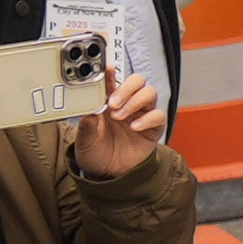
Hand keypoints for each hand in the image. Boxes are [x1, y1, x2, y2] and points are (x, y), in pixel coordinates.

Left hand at [69, 58, 171, 177]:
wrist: (109, 174)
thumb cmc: (97, 153)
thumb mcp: (84, 140)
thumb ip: (86, 126)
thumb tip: (89, 112)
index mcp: (109, 102)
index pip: (113, 80)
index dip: (111, 73)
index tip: (106, 69)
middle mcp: (128, 104)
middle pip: (137, 81)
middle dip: (126, 88)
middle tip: (113, 102)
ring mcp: (142, 115)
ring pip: (149, 93)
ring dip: (135, 101)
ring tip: (120, 116)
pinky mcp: (153, 128)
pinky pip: (158, 116)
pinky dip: (147, 119)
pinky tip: (134, 127)